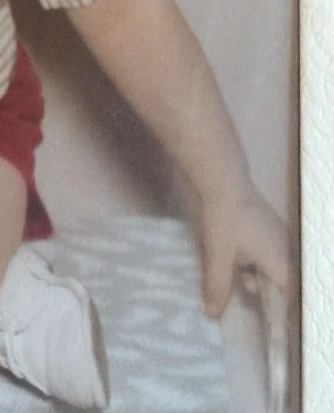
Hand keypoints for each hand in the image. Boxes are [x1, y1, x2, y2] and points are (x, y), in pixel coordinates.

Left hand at [197, 186, 290, 317]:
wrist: (221, 179)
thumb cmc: (225, 220)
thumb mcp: (218, 256)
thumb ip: (218, 286)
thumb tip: (213, 314)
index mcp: (282, 262)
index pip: (291, 297)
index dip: (282, 313)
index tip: (270, 325)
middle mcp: (285, 250)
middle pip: (281, 283)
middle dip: (265, 295)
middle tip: (248, 305)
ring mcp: (275, 236)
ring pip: (269, 267)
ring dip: (252, 277)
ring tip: (236, 284)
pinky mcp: (263, 226)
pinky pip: (262, 252)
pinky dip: (248, 261)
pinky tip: (228, 262)